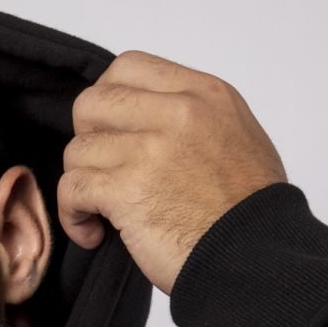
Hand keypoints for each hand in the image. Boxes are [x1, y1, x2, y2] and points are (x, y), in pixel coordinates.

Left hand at [57, 50, 288, 295]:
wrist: (256, 258)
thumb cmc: (251, 215)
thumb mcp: (240, 139)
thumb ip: (196, 120)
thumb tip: (152, 125)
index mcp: (205, 94)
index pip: (129, 67)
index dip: (108, 102)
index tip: (113, 134)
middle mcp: (178, 112)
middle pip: (93, 102)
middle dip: (88, 140)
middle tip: (105, 173)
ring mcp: (150, 149)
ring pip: (78, 149)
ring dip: (81, 184)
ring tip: (100, 213)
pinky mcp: (127, 190)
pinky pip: (71, 188)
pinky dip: (72, 215)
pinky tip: (92, 232)